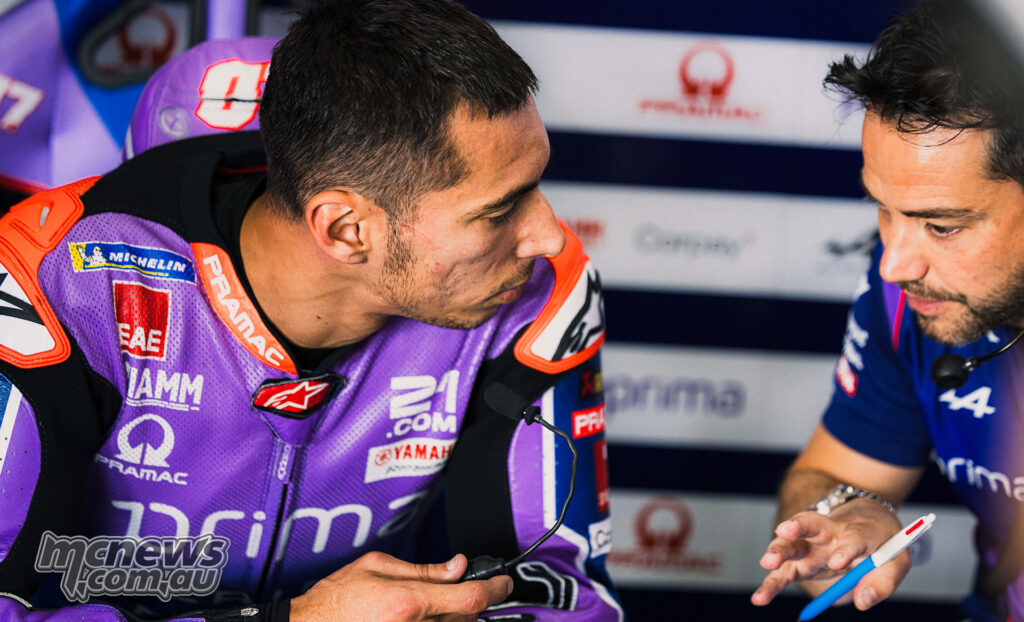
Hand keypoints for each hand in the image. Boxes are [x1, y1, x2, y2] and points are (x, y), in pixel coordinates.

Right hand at [290, 552, 512, 620]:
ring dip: (456, 618)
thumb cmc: (338, 598)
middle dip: (471, 601)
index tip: (503, 582)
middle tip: (455, 589)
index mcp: (409, 601)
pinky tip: (427, 617)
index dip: (495, 588)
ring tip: (430, 606)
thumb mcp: (379, 566)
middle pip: (468, 618)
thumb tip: (458, 565)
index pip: (471, 597)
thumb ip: (424, 569)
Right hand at [750, 499, 906, 610]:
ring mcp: (811, 543)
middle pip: (811, 525)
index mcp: (859, 529)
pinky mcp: (800, 558)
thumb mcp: (897, 559)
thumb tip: (861, 601)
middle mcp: (829, 531)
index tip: (838, 561)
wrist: (865, 519)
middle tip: (785, 530)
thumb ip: (883, 582)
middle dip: (797, 528)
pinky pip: (783, 570)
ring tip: (767, 561)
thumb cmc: (882, 542)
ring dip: (778, 550)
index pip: (853, 536)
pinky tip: (760, 597)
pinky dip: (772, 583)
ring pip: (791, 543)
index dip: (845, 548)